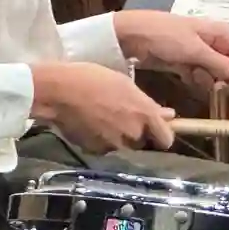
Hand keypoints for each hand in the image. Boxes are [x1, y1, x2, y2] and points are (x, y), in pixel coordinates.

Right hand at [30, 62, 175, 151]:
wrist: (58, 91)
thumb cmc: (93, 78)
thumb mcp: (125, 84)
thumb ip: (149, 105)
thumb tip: (170, 115)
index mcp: (145, 114)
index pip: (166, 139)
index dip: (162, 135)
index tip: (156, 128)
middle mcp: (133, 133)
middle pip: (143, 142)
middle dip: (137, 133)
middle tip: (123, 116)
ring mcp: (114, 144)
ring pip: (123, 145)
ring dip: (119, 136)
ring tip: (103, 118)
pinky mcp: (96, 151)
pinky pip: (105, 148)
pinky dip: (101, 140)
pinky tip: (90, 124)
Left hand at [113, 11, 228, 106]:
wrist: (129, 34)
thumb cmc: (165, 37)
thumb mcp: (194, 51)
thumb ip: (221, 65)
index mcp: (222, 34)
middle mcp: (215, 42)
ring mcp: (200, 52)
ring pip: (218, 74)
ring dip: (220, 86)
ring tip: (226, 101)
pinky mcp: (186, 62)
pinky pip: (201, 77)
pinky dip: (202, 84)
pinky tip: (203, 90)